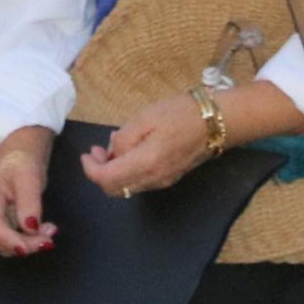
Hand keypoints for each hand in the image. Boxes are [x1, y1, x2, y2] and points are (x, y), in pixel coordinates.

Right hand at [0, 131, 55, 256]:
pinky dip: (22, 242)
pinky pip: (4, 242)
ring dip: (25, 244)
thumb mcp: (30, 179)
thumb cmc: (21, 166)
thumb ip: (29, 203)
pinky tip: (38, 232)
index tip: (27, 249)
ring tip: (48, 231)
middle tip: (49, 237)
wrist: (15, 164)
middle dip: (24, 243)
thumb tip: (30, 229)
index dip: (7, 240)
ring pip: (0, 244)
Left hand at [81, 93, 217, 196]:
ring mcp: (163, 181)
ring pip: (127, 187)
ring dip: (113, 172)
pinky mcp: (169, 178)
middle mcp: (154, 179)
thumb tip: (112, 152)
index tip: (86, 155)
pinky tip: (129, 152)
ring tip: (111, 149)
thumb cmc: (181, 114)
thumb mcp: (145, 117)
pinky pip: (140, 181)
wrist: (216, 122)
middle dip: (99, 173)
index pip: (107, 179)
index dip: (90, 170)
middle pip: (115, 189)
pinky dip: (127, 172)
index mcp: (146, 163)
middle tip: (95, 152)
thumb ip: (124, 138)